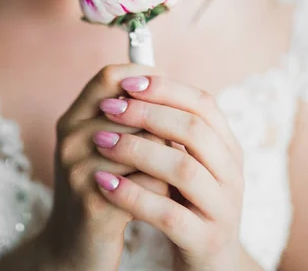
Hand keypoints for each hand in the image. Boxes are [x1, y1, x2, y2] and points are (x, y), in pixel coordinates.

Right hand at [43, 64, 168, 270]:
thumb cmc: (98, 190)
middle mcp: (71, 139)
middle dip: (162, 126)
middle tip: (174, 143)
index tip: (169, 87)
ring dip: (167, 159)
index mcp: (72, 119)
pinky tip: (162, 197)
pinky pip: (149, 181)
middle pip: (134, 110)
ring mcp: (79, 170)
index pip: (109, 76)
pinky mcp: (95, 203)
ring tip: (170, 172)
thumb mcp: (100, 147)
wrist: (72, 249)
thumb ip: (125, 118)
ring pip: (147, 144)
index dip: (144, 77)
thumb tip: (170, 86)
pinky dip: (164, 188)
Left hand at [93, 66, 244, 270]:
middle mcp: (232, 174)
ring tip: (101, 141)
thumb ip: (167, 128)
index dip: (165, 89)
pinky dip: (134, 195)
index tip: (127, 83)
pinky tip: (105, 183)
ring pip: (183, 169)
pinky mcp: (205, 241)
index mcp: (227, 147)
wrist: (208, 263)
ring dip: (137, 150)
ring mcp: (222, 209)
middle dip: (147, 114)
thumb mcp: (183, 161)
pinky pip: (169, 214)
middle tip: (109, 108)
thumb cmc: (187, 202)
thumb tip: (128, 81)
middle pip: (194, 131)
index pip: (203, 104)